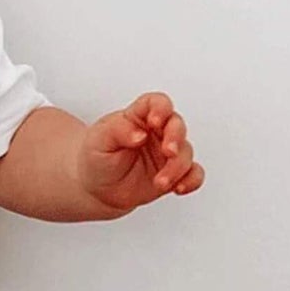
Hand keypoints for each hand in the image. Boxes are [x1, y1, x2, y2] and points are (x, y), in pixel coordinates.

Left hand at [77, 92, 203, 212]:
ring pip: (185, 152)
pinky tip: (179, 187)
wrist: (96, 186)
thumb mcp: (99, 139)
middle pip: (177, 125)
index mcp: (138, 117)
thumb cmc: (97, 156)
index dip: (160, 108)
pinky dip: (191, 180)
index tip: (154, 121)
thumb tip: (139, 134)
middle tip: (168, 151)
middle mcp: (156, 132)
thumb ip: (119, 131)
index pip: (156, 103)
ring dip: (177, 167)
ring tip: (160, 182)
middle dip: (176, 138)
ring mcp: (167, 152)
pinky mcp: (173, 173)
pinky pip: (193, 174)